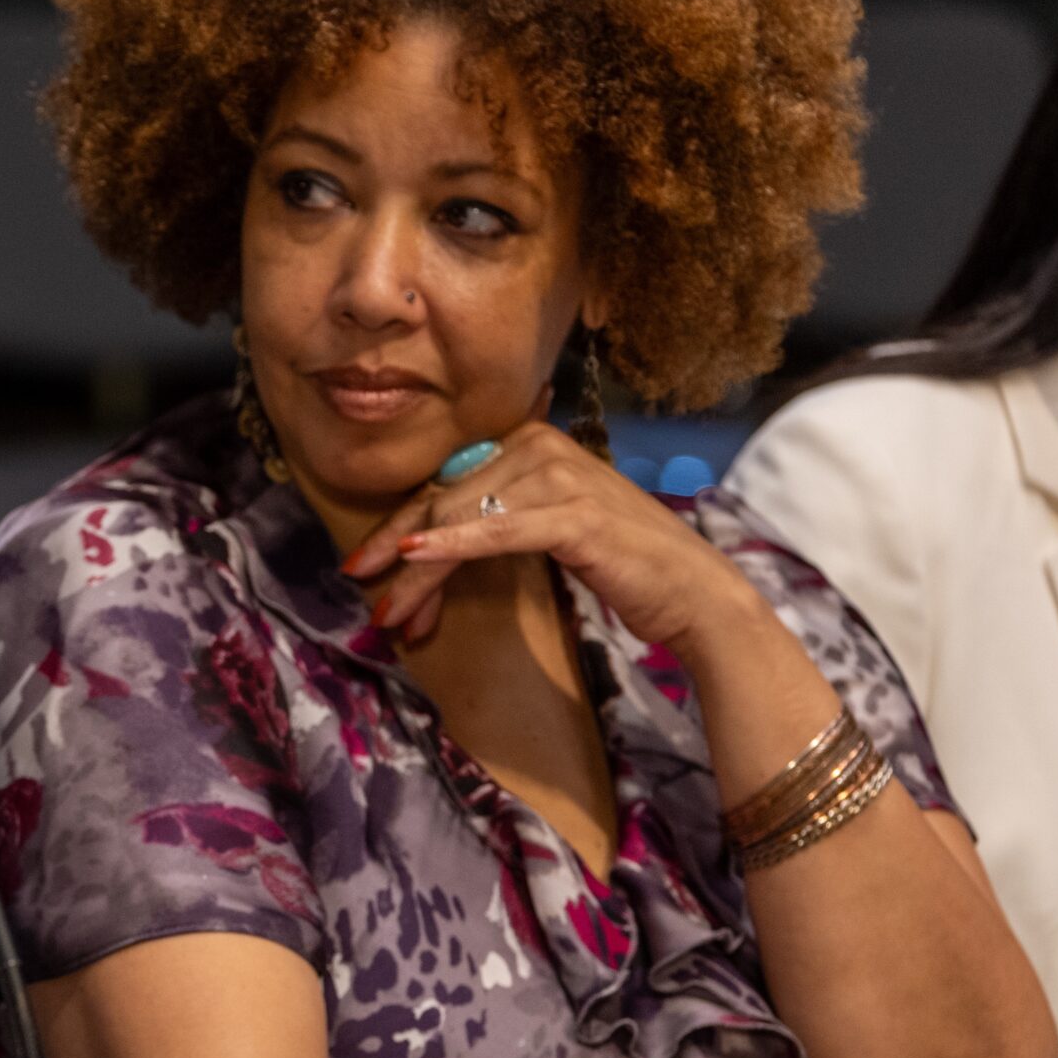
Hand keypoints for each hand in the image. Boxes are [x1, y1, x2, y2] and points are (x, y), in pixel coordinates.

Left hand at [342, 423, 758, 655]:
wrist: (693, 591)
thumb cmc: (619, 564)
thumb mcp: (545, 526)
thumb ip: (493, 517)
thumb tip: (423, 542)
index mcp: (528, 439)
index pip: (442, 483)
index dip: (398, 529)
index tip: (363, 568)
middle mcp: (539, 444)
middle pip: (442, 502)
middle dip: (401, 562)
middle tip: (374, 611)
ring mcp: (557, 475)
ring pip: (459, 522)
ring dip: (419, 577)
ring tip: (394, 618)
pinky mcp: (572, 514)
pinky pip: (495, 531)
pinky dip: (451, 547)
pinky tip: (416, 560)